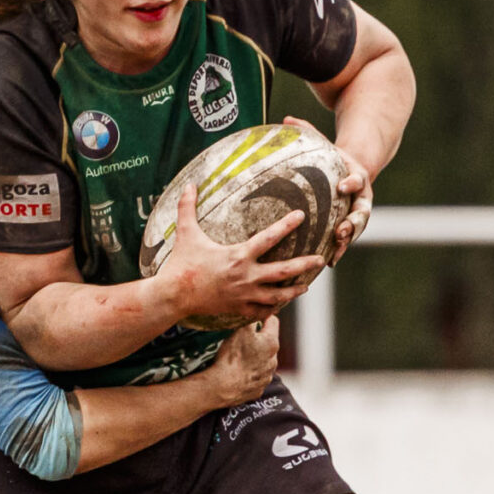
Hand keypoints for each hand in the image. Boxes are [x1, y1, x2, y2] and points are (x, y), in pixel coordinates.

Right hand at [154, 183, 323, 323]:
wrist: (173, 296)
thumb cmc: (180, 263)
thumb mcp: (185, 233)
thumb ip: (187, 207)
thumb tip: (188, 183)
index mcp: (238, 256)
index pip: (269, 237)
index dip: (287, 225)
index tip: (301, 215)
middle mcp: (246, 276)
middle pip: (283, 271)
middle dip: (304, 264)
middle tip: (320, 259)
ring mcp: (243, 295)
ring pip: (277, 295)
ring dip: (293, 291)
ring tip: (305, 286)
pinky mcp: (237, 308)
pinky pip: (261, 310)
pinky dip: (272, 308)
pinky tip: (280, 304)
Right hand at [203, 318, 280, 405]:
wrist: (224, 387)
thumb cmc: (233, 356)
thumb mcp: (241, 330)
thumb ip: (251, 319)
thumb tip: (255, 311)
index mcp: (271, 343)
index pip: (273, 322)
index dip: (263, 316)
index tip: (255, 316)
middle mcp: (273, 361)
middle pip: (268, 343)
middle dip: (258, 339)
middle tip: (243, 337)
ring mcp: (266, 377)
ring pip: (263, 361)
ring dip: (254, 357)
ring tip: (239, 357)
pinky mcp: (257, 389)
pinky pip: (255, 377)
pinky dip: (249, 373)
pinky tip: (238, 372)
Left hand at [282, 116, 370, 263]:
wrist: (350, 173)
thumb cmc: (332, 157)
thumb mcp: (323, 143)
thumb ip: (308, 132)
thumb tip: (285, 119)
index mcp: (357, 176)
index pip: (357, 180)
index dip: (351, 183)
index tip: (343, 186)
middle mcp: (362, 198)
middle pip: (363, 212)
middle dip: (354, 223)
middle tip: (343, 230)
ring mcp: (358, 214)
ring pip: (357, 230)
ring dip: (348, 242)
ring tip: (337, 252)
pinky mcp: (351, 226)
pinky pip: (346, 240)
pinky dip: (339, 251)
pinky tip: (328, 263)